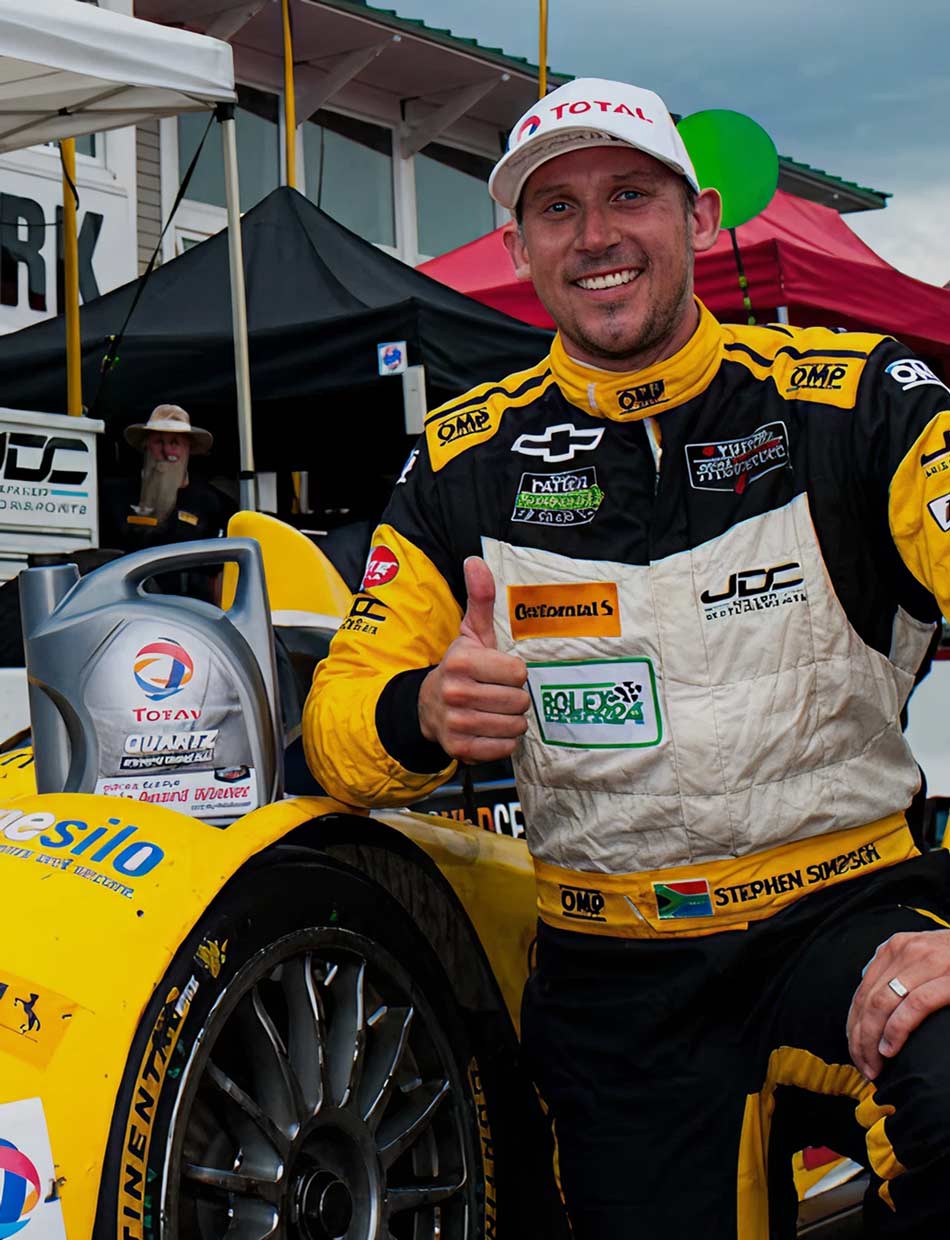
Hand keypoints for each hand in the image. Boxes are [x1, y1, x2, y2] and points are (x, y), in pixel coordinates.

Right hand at [418, 556, 529, 762]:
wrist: (427, 707)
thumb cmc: (460, 667)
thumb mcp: (471, 633)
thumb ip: (480, 598)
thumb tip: (475, 560)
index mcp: (461, 662)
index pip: (518, 672)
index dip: (514, 673)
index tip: (499, 672)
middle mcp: (456, 693)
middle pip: (519, 701)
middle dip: (515, 698)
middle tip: (498, 694)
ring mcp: (456, 723)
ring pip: (515, 726)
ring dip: (511, 720)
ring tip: (494, 711)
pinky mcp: (459, 749)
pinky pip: (504, 748)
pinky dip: (502, 742)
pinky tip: (488, 729)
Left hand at [846, 929, 949, 1078]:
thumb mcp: (923, 961)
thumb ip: (898, 975)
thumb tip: (870, 1002)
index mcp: (896, 948)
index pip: (862, 991)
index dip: (853, 1026)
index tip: (855, 1052)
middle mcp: (906, 951)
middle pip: (868, 1000)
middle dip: (860, 1038)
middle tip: (864, 1066)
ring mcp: (928, 962)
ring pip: (882, 1003)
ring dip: (872, 1040)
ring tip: (874, 1065)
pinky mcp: (949, 980)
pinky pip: (914, 1006)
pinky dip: (896, 1029)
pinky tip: (891, 1049)